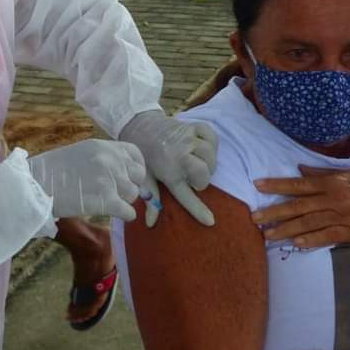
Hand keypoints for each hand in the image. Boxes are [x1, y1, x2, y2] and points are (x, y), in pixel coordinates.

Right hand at [28, 139, 144, 221]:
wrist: (35, 185)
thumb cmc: (53, 171)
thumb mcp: (81, 153)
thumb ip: (103, 159)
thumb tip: (121, 172)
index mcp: (104, 146)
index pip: (136, 155)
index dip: (134, 169)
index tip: (126, 178)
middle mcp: (111, 160)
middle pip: (137, 177)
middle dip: (128, 186)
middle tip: (113, 193)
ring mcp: (110, 179)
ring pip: (133, 195)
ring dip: (123, 201)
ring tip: (105, 202)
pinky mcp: (107, 200)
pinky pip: (129, 212)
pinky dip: (123, 215)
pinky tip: (111, 213)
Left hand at [119, 110, 217, 227]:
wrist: (139, 125)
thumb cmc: (142, 154)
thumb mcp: (144, 177)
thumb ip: (151, 198)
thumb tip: (149, 223)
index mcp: (167, 170)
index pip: (185, 194)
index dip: (198, 209)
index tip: (209, 221)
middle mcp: (179, 155)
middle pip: (203, 172)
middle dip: (203, 180)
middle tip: (194, 181)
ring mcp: (187, 139)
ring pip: (210, 154)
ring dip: (209, 162)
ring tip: (199, 165)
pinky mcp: (192, 127)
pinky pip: (211, 136)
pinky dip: (211, 142)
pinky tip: (202, 148)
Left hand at [252, 165, 349, 247]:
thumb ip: (324, 173)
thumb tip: (300, 169)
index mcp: (333, 183)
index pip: (299, 184)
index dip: (277, 185)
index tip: (257, 185)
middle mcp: (334, 198)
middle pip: (298, 205)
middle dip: (274, 211)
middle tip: (253, 217)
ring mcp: (343, 216)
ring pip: (309, 223)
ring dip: (286, 229)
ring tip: (268, 234)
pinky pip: (328, 236)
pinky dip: (312, 240)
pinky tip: (296, 245)